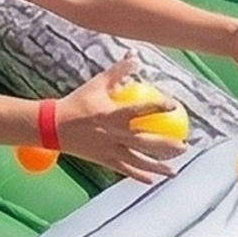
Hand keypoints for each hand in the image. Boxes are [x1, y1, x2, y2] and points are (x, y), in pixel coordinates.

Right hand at [54, 62, 178, 182]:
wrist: (53, 126)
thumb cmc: (78, 102)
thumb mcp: (97, 84)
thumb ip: (119, 71)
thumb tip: (135, 56)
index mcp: (112, 114)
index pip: (140, 110)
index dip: (158, 106)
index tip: (173, 105)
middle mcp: (113, 134)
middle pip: (146, 142)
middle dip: (167, 146)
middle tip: (184, 145)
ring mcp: (110, 150)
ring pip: (139, 161)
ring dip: (158, 166)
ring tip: (174, 169)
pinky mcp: (104, 161)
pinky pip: (125, 170)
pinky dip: (139, 176)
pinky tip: (152, 180)